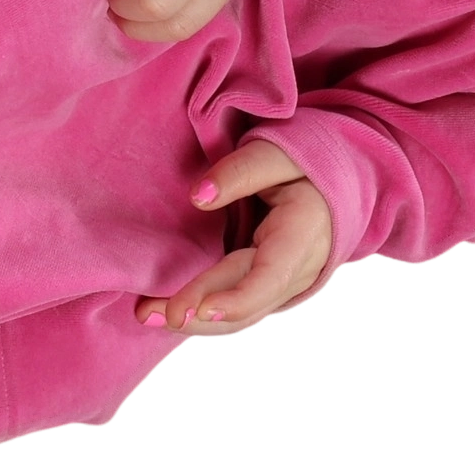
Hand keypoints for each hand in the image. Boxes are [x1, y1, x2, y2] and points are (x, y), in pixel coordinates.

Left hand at [139, 135, 331, 339]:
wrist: (328, 184)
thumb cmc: (302, 164)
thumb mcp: (278, 154)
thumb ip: (241, 171)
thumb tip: (198, 197)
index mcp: (303, 235)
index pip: (273, 276)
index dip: (239, 298)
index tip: (203, 308)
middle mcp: (297, 270)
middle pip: (248, 301)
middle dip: (199, 313)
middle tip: (150, 313)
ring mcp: (282, 284)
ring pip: (240, 314)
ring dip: (194, 321)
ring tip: (146, 315)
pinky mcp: (265, 287)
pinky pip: (236, 307)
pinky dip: (202, 313)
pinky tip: (164, 312)